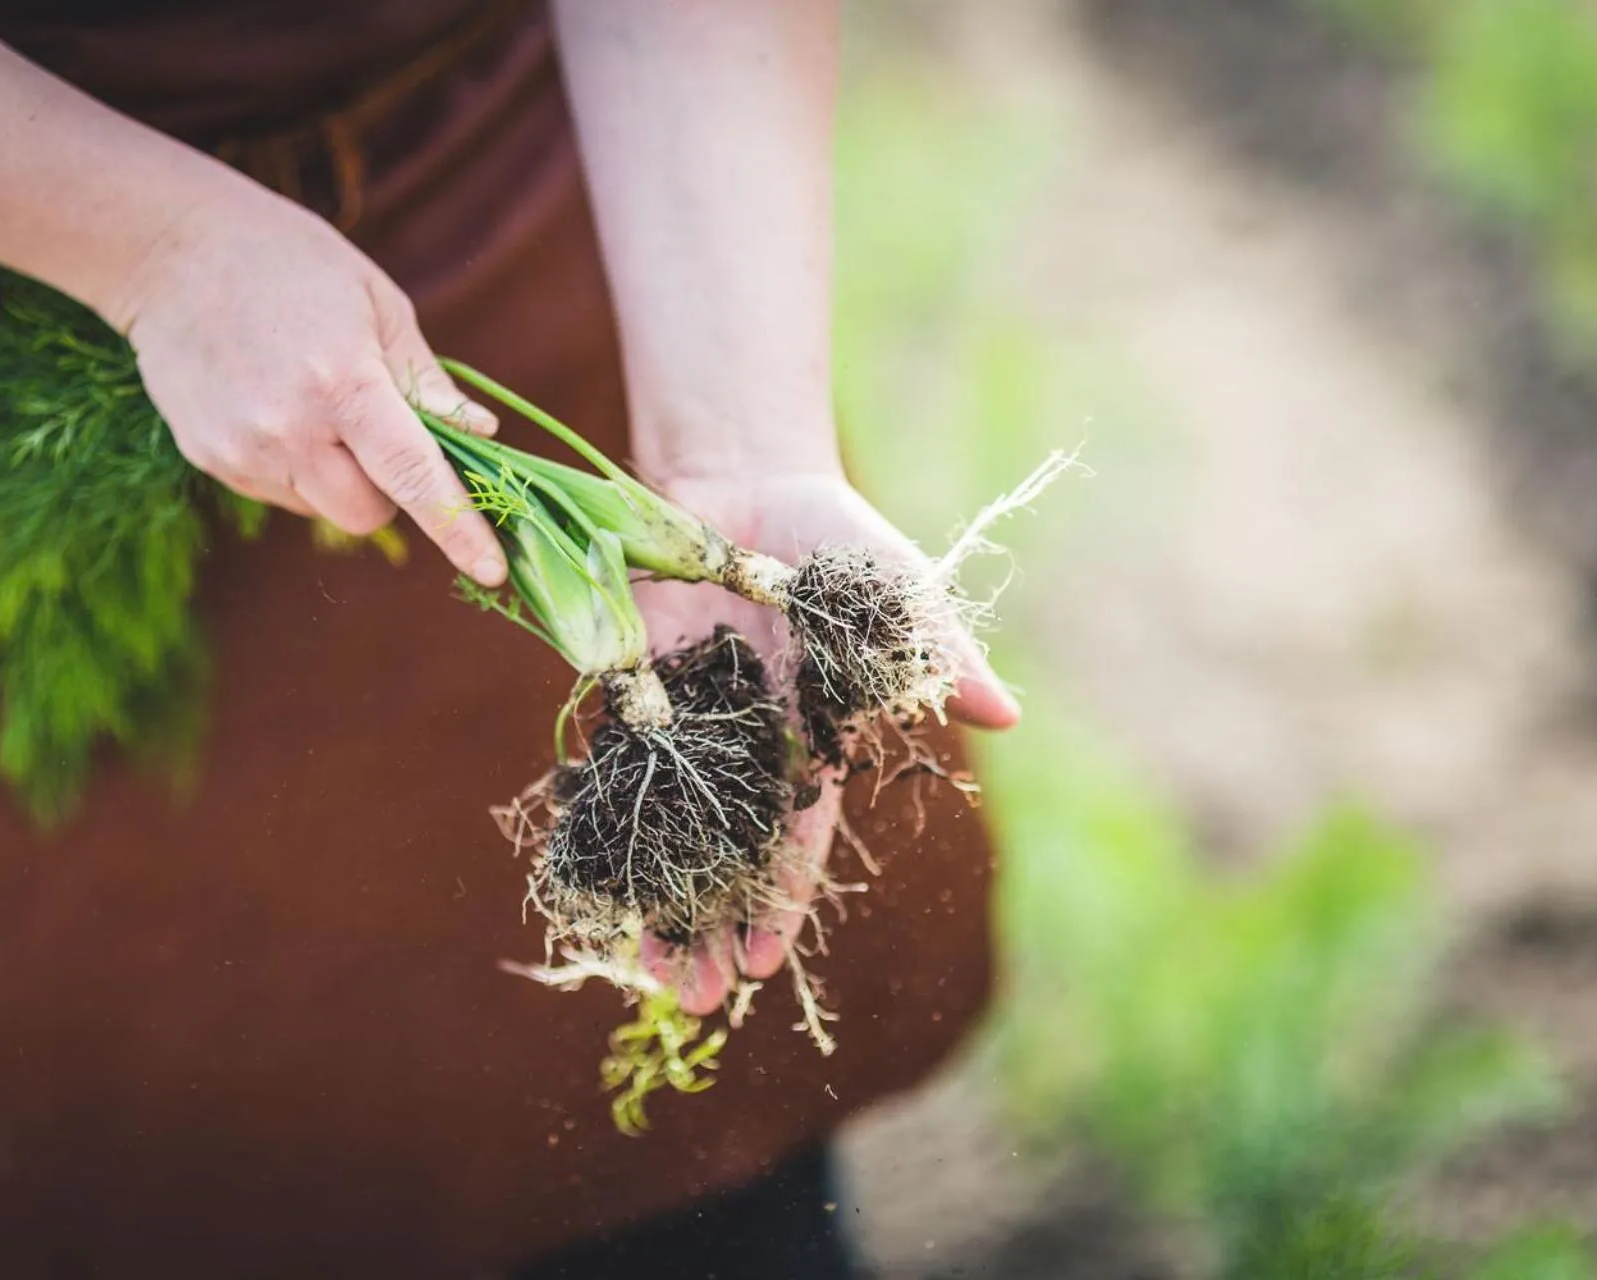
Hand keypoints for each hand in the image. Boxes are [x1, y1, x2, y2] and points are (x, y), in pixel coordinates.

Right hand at [111, 184, 507, 585]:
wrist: (168, 248)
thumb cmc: (290, 261)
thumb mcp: (377, 302)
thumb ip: (427, 380)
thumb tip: (482, 435)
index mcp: (344, 383)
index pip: (413, 476)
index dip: (458, 527)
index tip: (492, 571)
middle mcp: (289, 428)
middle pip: (367, 515)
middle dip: (390, 491)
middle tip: (380, 432)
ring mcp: (242, 450)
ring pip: (321, 507)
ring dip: (339, 477)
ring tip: (314, 400)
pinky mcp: (209, 458)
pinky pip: (278, 492)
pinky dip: (296, 466)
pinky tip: (274, 404)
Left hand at [632, 470, 1019, 1015]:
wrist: (742, 475)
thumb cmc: (831, 535)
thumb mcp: (891, 591)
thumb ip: (937, 655)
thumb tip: (1006, 716)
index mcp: (810, 741)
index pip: (795, 841)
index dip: (776, 903)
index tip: (757, 965)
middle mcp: (743, 748)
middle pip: (723, 855)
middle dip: (708, 925)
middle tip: (689, 997)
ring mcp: (683, 724)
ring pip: (663, 829)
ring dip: (651, 896)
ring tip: (638, 969)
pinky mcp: (626, 689)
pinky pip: (608, 769)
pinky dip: (599, 823)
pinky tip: (590, 880)